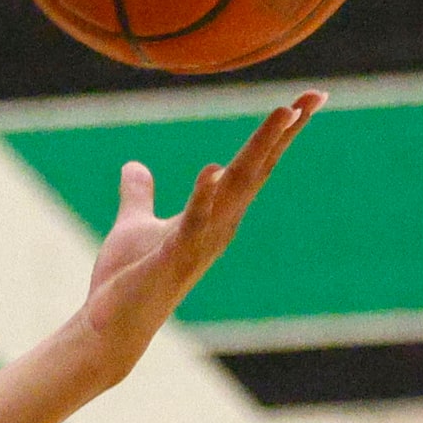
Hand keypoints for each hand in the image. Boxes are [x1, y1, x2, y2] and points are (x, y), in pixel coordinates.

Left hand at [78, 90, 321, 375]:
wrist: (110, 326)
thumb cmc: (128, 280)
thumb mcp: (134, 225)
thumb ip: (139, 195)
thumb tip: (133, 166)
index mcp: (215, 215)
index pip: (252, 166)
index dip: (277, 133)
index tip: (304, 100)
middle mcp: (219, 226)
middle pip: (258, 169)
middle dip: (285, 132)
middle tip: (312, 96)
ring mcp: (202, 241)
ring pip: (237, 187)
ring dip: (258, 150)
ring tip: (281, 113)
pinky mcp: (175, 256)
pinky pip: (194, 220)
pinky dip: (204, 194)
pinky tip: (212, 167)